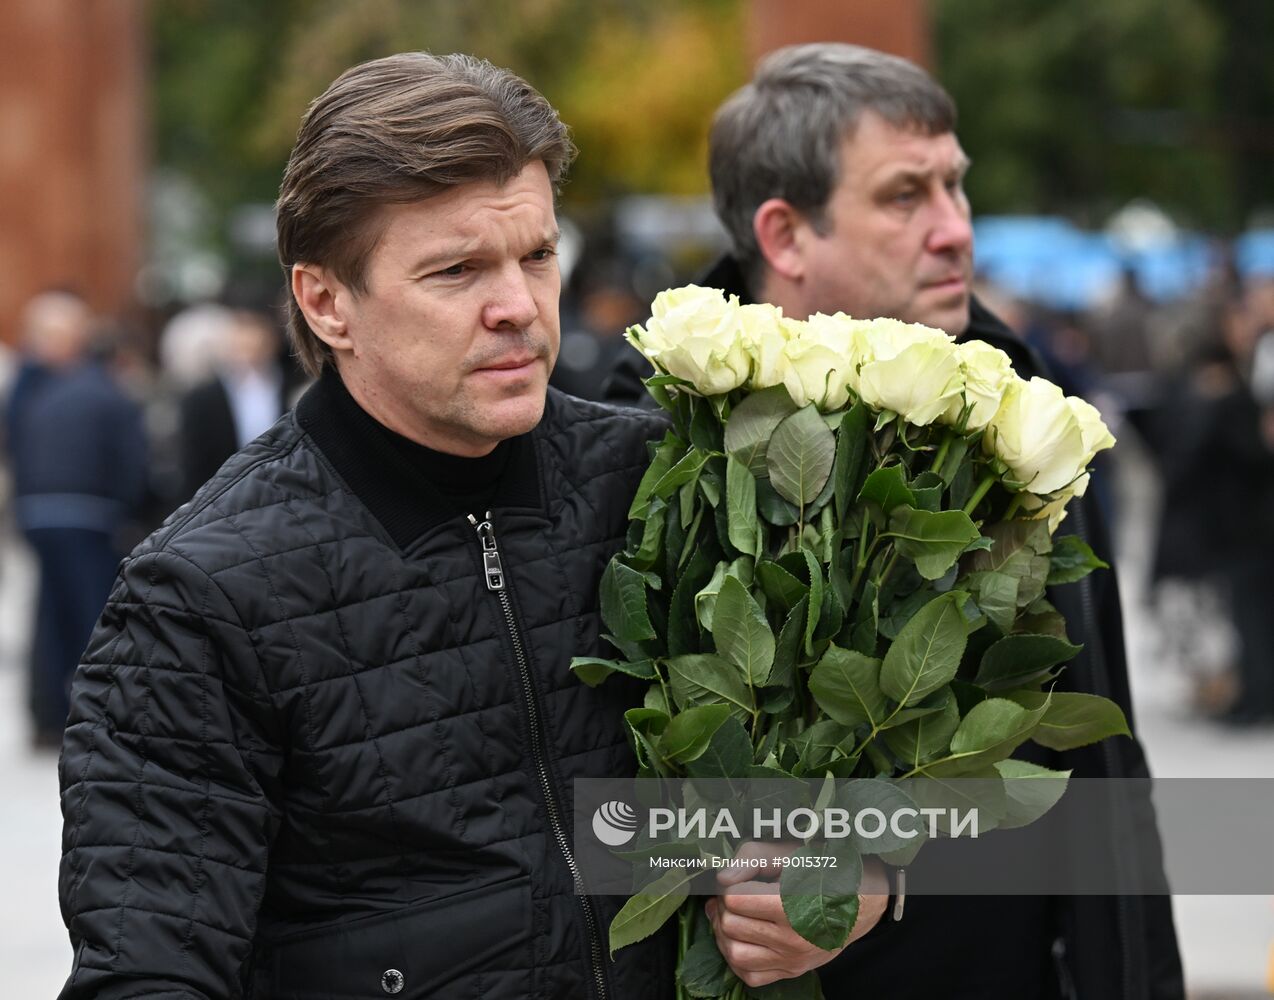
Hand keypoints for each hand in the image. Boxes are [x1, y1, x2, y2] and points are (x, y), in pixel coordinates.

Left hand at [705, 844, 888, 988]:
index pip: (734, 900)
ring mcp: (793, 959)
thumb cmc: (829, 869)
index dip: (729, 885)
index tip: (738, 879)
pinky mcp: (794, 971)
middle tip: (732, 895)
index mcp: (793, 906)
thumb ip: (753, 858)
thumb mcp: (794, 853)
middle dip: (723, 907)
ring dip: (725, 934)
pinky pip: (751, 977)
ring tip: (733, 917)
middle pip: (731, 926)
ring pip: (735, 955)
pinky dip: (738, 960)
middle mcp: (793, 939)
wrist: (867, 899)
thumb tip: (722, 879)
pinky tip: (744, 939)